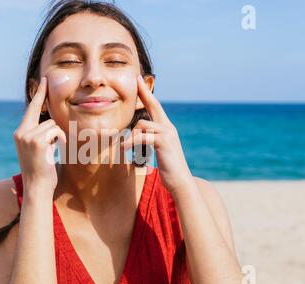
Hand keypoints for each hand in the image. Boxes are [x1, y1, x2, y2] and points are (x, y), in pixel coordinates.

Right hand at [13, 77, 66, 191]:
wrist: (38, 188)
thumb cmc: (42, 171)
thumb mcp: (38, 150)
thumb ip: (40, 135)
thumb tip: (51, 123)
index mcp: (20, 134)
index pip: (31, 110)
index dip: (38, 94)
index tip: (43, 80)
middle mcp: (21, 133)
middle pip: (43, 114)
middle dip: (50, 114)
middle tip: (47, 87)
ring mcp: (27, 136)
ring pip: (52, 124)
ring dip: (58, 136)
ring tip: (53, 151)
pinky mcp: (36, 141)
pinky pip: (55, 131)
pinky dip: (60, 140)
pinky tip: (55, 151)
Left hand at [121, 74, 193, 192]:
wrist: (181, 182)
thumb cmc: (168, 168)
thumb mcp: (158, 151)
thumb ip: (150, 140)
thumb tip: (139, 135)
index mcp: (166, 128)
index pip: (156, 107)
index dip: (147, 94)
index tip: (139, 81)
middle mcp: (169, 128)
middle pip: (155, 105)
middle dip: (145, 92)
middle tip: (136, 80)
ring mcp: (168, 134)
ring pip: (143, 125)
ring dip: (130, 136)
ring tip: (123, 147)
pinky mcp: (164, 143)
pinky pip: (143, 137)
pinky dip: (131, 142)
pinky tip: (124, 148)